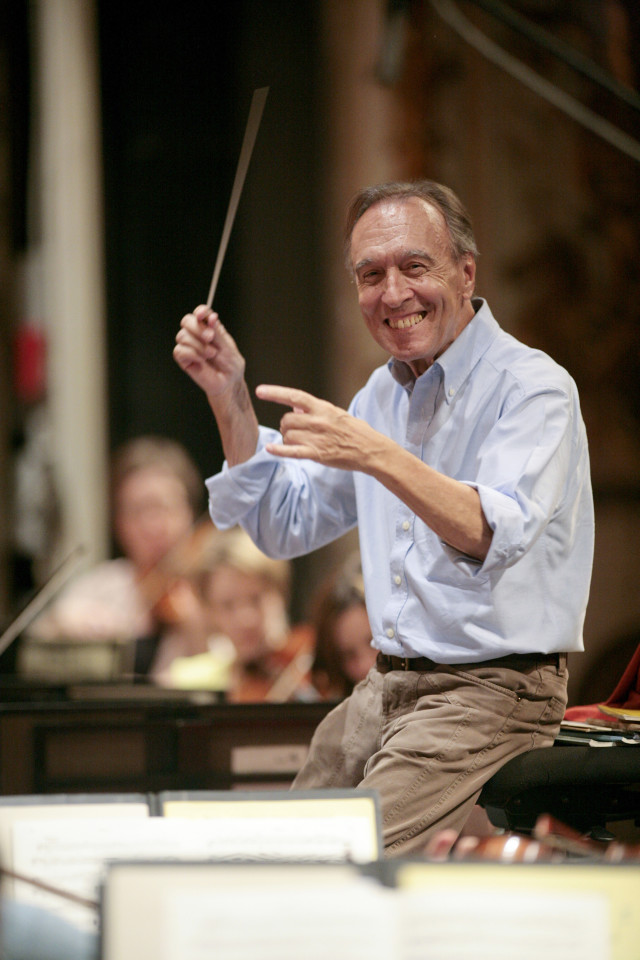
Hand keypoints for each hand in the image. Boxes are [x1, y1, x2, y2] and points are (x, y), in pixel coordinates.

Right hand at [174, 305, 245, 400]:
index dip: (200, 311)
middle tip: (210, 337)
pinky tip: (201, 360)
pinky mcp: (183, 358)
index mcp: (210, 327)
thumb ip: (217, 332)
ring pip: (182, 335)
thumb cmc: (230, 365)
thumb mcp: (227, 347)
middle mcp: (197, 334)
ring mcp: (189, 346)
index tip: (202, 315)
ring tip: (211, 354)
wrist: (228, 383)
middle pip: (186, 321)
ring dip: (198, 345)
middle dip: (198, 328)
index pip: (200, 313)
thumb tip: (210, 318)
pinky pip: (179, 350)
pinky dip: (192, 354)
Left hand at [256, 384, 385, 471]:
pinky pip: (291, 452)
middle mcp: (317, 421)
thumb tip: (294, 406)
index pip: (294, 396)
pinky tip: (269, 449)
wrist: (371, 449)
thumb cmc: (355, 431)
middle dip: (286, 426)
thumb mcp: (336, 413)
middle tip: (295, 431)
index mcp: (323, 407)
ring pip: (287, 436)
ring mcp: (316, 437)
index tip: (260, 391)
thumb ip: (315, 410)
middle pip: (286, 420)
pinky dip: (278, 451)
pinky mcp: (317, 454)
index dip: (275, 393)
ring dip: (288, 439)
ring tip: (300, 442)